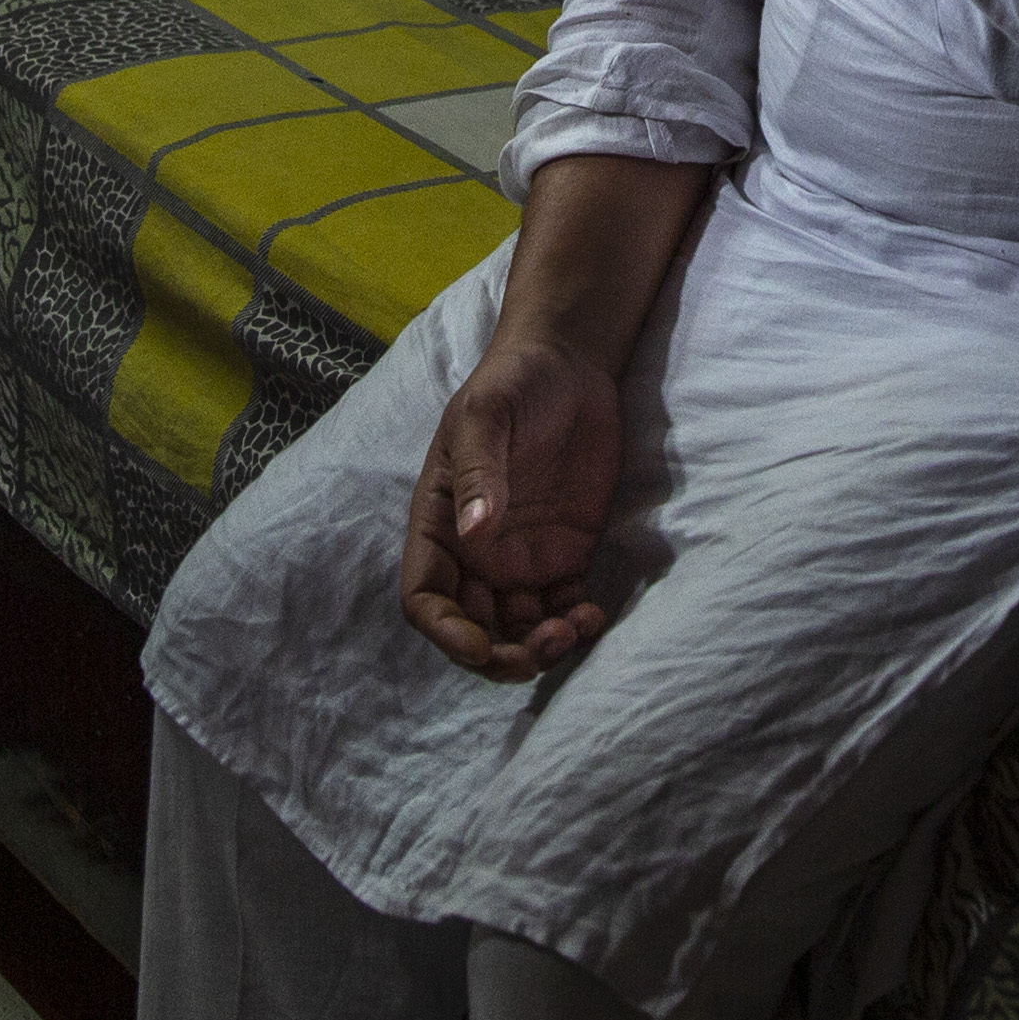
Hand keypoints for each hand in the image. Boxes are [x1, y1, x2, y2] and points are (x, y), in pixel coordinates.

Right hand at [401, 335, 628, 681]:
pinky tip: (593, 615)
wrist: (571, 365)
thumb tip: (475, 533)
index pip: (425, 597)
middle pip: (474, 628)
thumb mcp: (485, 416)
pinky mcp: (566, 555)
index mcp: (440, 524)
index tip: (479, 645)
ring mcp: (521, 557)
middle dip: (501, 655)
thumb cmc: (512, 382)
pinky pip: (564, 608)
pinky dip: (575, 625)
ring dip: (541, 646)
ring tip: (575, 626)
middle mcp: (475, 552)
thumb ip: (479, 472)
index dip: (445, 631)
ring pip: (520, 629)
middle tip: (540, 646)